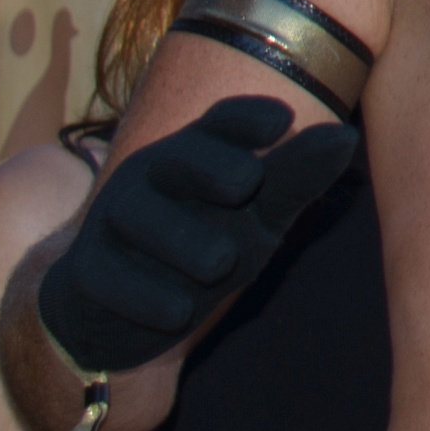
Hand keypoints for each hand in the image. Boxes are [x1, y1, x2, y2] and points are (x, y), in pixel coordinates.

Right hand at [37, 96, 359, 373]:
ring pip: (143, 217)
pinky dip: (144, 296)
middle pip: (180, 158)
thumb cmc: (202, 247)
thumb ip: (295, 178)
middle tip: (246, 181)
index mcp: (197, 152)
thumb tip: (344, 137)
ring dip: (182, 240)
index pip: (222, 122)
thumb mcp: (256, 215)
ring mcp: (112, 221)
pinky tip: (175, 312)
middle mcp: (151, 176)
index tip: (281, 120)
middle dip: (211, 167)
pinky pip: (109, 278)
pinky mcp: (85, 272)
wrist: (118, 310)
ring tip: (218, 263)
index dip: (246, 118)